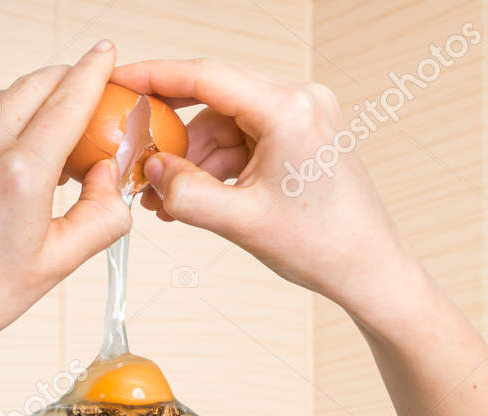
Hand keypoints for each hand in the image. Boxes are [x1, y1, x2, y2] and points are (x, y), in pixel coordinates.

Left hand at [0, 42, 132, 390]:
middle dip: (70, 79)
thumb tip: (113, 182)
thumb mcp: (53, 267)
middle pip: (38, 83)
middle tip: (93, 96)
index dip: (95, 71)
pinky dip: (7, 117)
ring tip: (56, 135)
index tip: (109, 56)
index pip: (69, 98)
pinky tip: (17, 151)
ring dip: (38, 99)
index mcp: (21, 173)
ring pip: (6, 96)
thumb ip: (98, 218)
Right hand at [116, 58, 421, 320]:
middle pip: (213, 102)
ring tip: (162, 199)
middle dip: (172, 136)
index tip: (119, 80)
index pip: (206, 76)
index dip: (155, 76)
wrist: (367, 266)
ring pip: (224, 126)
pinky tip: (191, 197)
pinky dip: (214, 167)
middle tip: (135, 161)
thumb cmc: (322, 244)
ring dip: (192, 160)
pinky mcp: (299, 136)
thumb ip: (187, 193)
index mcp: (288, 110)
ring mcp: (301, 117)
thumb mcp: (241, 222)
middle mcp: (298, 101)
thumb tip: (151, 170)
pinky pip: (242, 141)